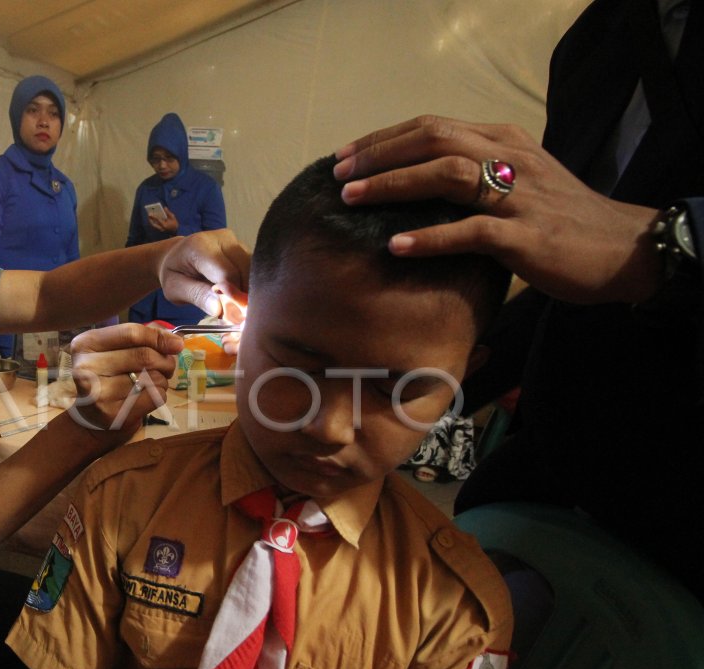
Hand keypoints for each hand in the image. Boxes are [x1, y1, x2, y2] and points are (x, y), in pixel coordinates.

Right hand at [63, 323, 182, 438]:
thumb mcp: (113, 348)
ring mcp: (99, 394)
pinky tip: (147, 395)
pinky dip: (159, 394)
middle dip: (164, 360)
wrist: (90, 413)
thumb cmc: (106, 373)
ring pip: (153, 378)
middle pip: (144, 356)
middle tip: (167, 366)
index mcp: (86, 344)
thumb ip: (141, 338)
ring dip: (162, 379)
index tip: (176, 344)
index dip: (158, 338)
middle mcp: (87, 368)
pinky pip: (155, 397)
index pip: (131, 334)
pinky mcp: (113, 415)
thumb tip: (175, 342)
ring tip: (152, 381)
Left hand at [149, 206, 178, 233]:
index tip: (150, 214)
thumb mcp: (173, 217)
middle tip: (149, 214)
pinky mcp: (159, 230)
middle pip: (153, 224)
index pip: (158, 220)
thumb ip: (168, 212)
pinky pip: (155, 226)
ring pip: (153, 225)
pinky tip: (152, 218)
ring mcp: (160, 230)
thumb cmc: (174, 223)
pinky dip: (153, 222)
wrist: (175, 231)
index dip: (153, 217)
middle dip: (150, 219)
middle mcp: (161, 228)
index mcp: (164, 225)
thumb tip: (164, 207)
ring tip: (149, 216)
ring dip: (151, 221)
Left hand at [158, 229, 250, 317]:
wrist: (175, 256)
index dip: (233, 297)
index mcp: (201, 246)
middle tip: (233, 317)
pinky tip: (237, 297)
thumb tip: (220, 309)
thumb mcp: (175, 289)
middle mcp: (223, 238)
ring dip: (247, 292)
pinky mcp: (244, 247)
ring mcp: (236, 241)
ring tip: (233, 307)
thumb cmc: (174, 274)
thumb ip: (197, 296)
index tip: (232, 317)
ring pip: (253, 271)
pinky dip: (248, 286)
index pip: (227, 273)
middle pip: (245, 271)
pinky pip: (253, 269)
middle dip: (241, 296)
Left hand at [333, 115, 662, 303]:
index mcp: (505, 142)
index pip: (433, 127)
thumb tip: (413, 181)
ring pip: (448, 175)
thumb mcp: (518, 182)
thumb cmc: (560, 220)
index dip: (384, 139)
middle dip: (379, 155)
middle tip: (338, 175)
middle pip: (433, 141)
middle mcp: (511, 159)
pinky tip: (397, 245)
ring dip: (394, 185)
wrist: (622, 249)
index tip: (345, 156)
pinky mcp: (527, 236)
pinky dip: (431, 237)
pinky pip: (472, 231)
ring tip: (353, 199)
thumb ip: (474, 173)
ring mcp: (520, 196)